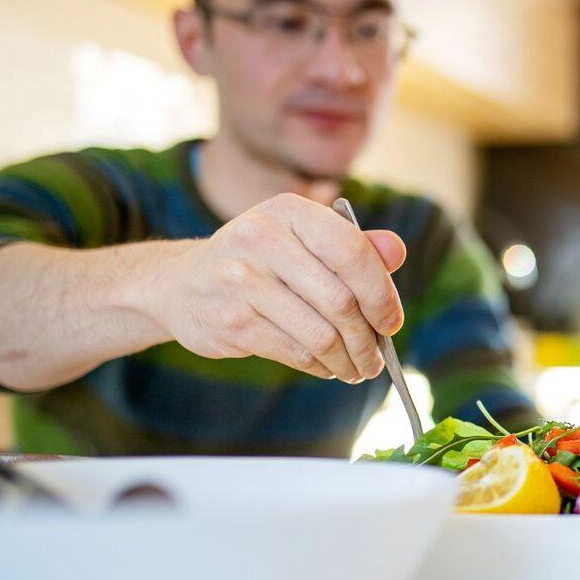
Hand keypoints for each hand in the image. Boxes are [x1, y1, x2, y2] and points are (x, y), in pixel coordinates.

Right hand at [152, 193, 405, 382]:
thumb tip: (397, 251)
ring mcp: (241, 281)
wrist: (181, 284)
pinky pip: (296, 353)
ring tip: (358, 368)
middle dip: (368, 338)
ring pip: (321, 334)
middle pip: (340, 301)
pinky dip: (322, 367)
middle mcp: (262, 238)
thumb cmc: (258, 261)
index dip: (382, 293)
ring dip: (349, 359)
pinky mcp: (232, 321)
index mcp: (289, 211)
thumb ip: (352, 245)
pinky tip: (329, 368)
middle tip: (377, 358)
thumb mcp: (301, 240)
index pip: (352, 252)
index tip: (392, 322)